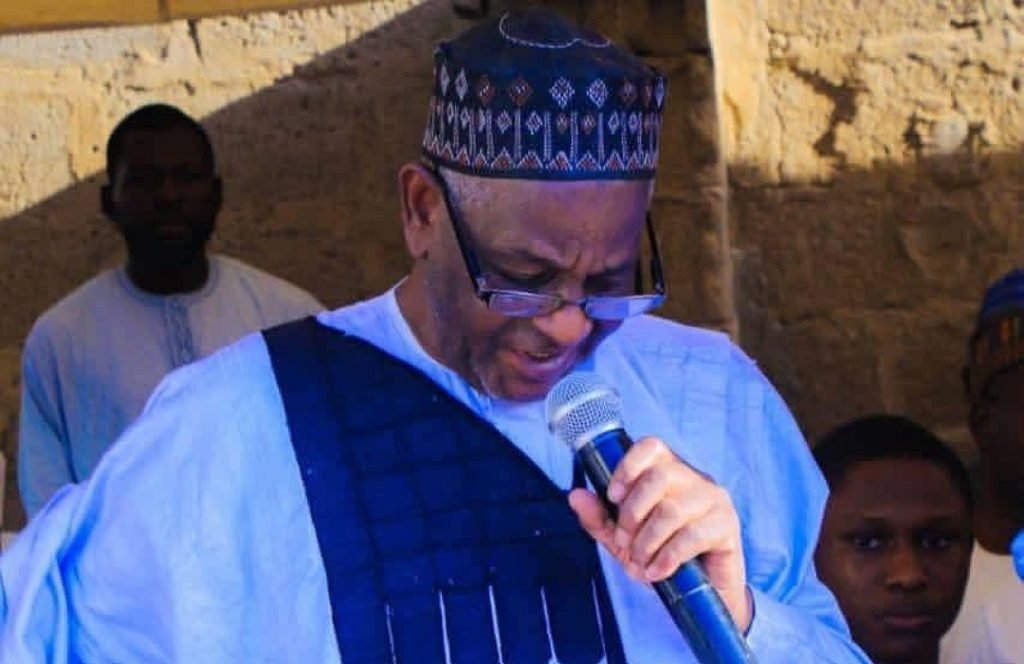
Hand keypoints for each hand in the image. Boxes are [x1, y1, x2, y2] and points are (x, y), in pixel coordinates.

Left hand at [568, 436, 752, 631]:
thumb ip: (600, 518)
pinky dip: (666, 558)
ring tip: (640, 563)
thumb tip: (575, 495)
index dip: (628, 466)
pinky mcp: (727, 526)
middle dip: (632, 514)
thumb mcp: (624, 540)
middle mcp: (694, 479)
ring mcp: (714, 500)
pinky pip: (692, 536)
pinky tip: (657, 572)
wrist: (703, 594)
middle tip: (624, 542)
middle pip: (658, 477)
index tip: (612, 496)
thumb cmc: (663, 556)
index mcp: (670, 471)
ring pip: (671, 510)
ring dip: (647, 542)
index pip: (651, 446)